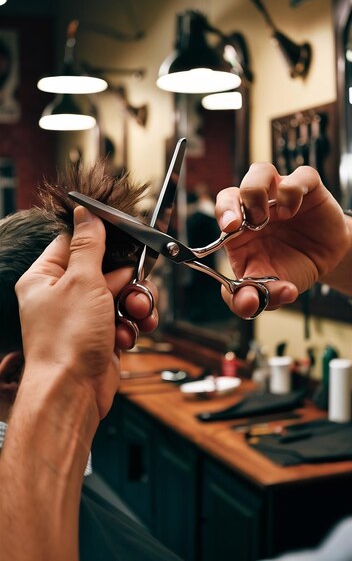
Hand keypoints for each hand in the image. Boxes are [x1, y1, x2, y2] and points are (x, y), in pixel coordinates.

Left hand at [15, 206, 157, 418]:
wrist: (73, 392)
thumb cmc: (67, 340)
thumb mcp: (82, 280)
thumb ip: (89, 245)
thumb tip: (86, 213)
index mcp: (46, 277)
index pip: (76, 243)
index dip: (103, 241)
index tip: (126, 239)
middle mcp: (63, 295)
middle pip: (107, 269)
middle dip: (127, 280)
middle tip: (132, 290)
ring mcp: (83, 317)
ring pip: (122, 294)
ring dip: (134, 304)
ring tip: (135, 316)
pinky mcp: (101, 336)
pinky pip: (125, 318)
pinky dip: (131, 326)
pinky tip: (127, 336)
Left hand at [215, 163, 349, 318]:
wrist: (326, 262)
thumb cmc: (291, 268)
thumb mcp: (269, 290)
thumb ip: (250, 300)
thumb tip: (248, 304)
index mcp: (240, 229)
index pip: (222, 210)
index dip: (221, 213)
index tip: (228, 228)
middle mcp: (256, 207)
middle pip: (233, 189)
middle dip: (231, 203)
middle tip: (241, 224)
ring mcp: (279, 194)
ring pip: (260, 172)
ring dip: (257, 192)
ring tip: (269, 217)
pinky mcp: (307, 188)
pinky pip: (298, 176)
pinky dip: (293, 189)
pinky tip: (293, 211)